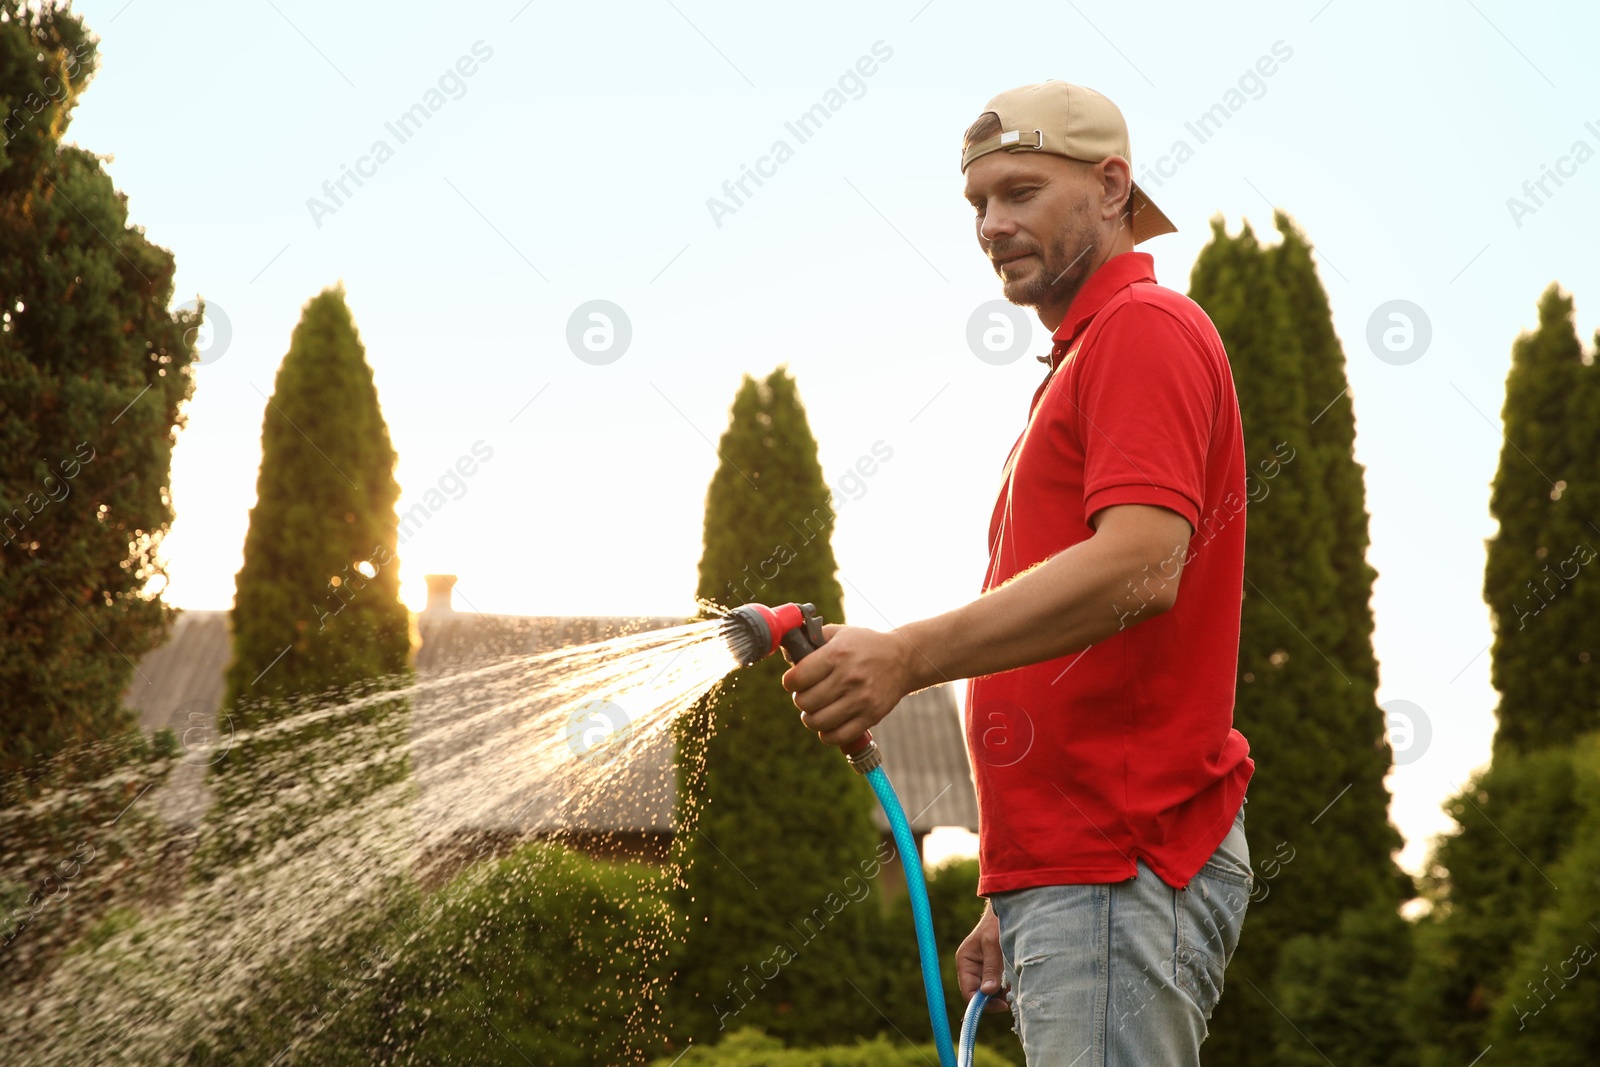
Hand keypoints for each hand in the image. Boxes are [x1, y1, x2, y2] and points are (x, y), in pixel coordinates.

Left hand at [780, 624, 914, 747]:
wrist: (903, 659)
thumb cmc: (866, 645)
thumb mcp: (839, 633)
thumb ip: (811, 640)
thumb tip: (786, 653)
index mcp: (837, 654)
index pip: (797, 678)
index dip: (790, 681)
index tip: (794, 681)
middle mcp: (848, 677)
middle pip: (805, 702)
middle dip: (800, 700)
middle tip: (806, 696)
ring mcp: (861, 699)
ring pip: (818, 722)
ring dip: (810, 719)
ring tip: (814, 712)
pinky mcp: (871, 716)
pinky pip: (838, 736)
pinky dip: (827, 735)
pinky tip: (827, 725)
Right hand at [956, 903, 1009, 1010]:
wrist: (1010, 909)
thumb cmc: (997, 923)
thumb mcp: (993, 944)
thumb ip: (991, 968)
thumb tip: (987, 992)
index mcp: (965, 962)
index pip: (969, 992)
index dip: (982, 1003)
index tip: (1002, 1005)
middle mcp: (972, 968)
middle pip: (980, 995)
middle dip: (995, 998)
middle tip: (1013, 997)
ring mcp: (984, 969)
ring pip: (992, 992)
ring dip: (1004, 992)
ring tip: (1016, 983)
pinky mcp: (996, 969)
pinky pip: (1000, 985)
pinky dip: (1009, 986)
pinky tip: (1017, 978)